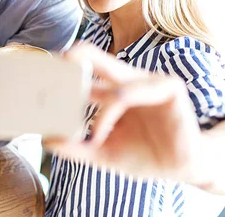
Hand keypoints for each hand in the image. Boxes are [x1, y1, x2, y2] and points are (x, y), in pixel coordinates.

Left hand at [44, 43, 204, 183]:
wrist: (181, 168)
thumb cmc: (143, 156)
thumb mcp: (102, 153)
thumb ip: (76, 147)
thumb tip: (46, 139)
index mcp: (115, 91)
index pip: (87, 70)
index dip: (66, 68)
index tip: (43, 71)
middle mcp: (130, 81)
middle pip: (98, 58)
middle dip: (76, 56)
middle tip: (57, 59)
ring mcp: (150, 82)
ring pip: (116, 81)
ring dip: (100, 107)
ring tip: (94, 133)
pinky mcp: (169, 88)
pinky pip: (135, 91)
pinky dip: (115, 110)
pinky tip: (105, 128)